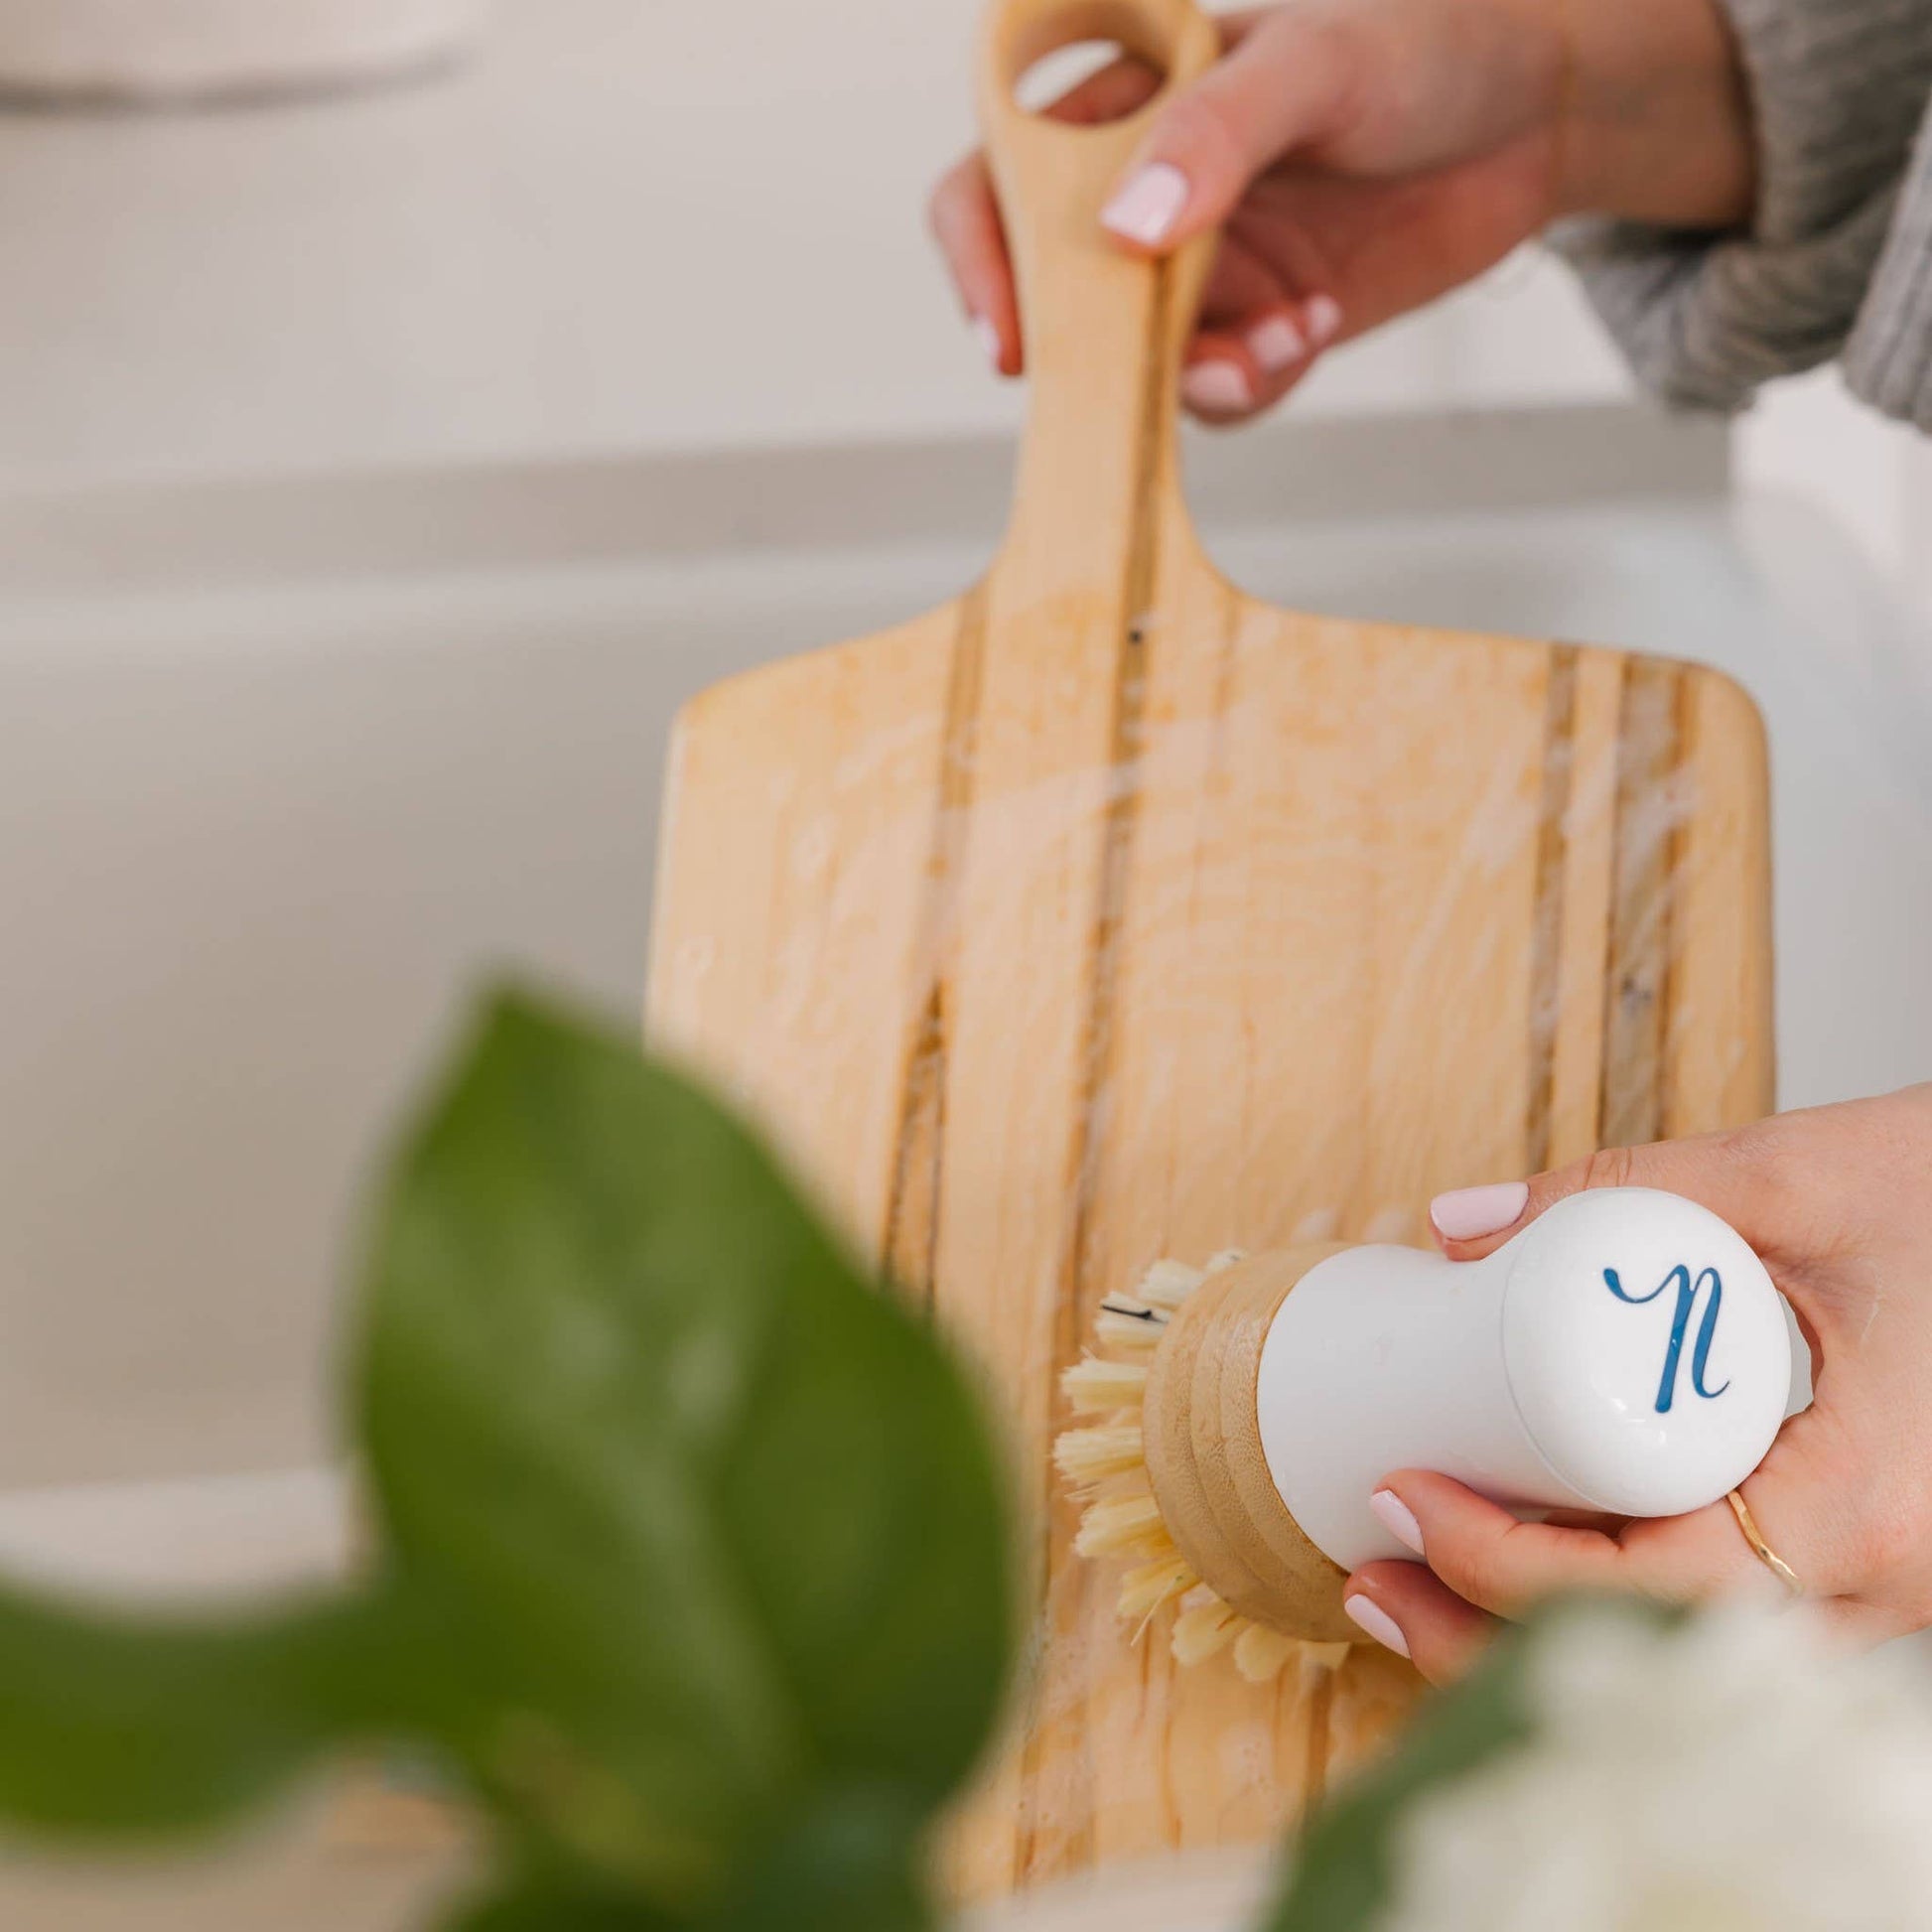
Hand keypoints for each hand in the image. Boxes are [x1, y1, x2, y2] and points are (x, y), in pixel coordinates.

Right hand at [930, 0, 1752, 423]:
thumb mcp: (1316, 63)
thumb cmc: (1429, 38)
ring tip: (1292, 333)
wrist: (1544, 106)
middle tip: (1185, 364)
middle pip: (1062, 301)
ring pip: (1141, 364)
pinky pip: (1218, 392)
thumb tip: (1129, 231)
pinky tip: (1316, 323)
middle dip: (1111, 351)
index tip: (1013, 338)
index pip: (995, 183)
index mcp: (1123, 103)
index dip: (981, 260)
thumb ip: (1216, 137)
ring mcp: (1198, 269)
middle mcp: (1143, 195)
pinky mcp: (1255, 325)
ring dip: (1205, 372)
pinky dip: (1259, 380)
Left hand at [1341, 1086, 1931, 1683]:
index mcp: (1865, 1507)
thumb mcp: (1798, 1174)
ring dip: (1546, 1632)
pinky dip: (1621, 1609)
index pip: (1646, 1588)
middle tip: (1371, 1580)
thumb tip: (1458, 1222)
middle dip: (1490, 1634)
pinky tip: (1538, 1565)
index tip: (1401, 1497)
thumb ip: (1623, 1185)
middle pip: (1652, 1656)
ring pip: (1691, 1655)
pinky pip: (1733, 1622)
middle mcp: (1887, 1583)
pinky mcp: (1877, 1565)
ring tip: (1418, 1590)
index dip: (1499, 1564)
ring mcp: (1891, 1591)